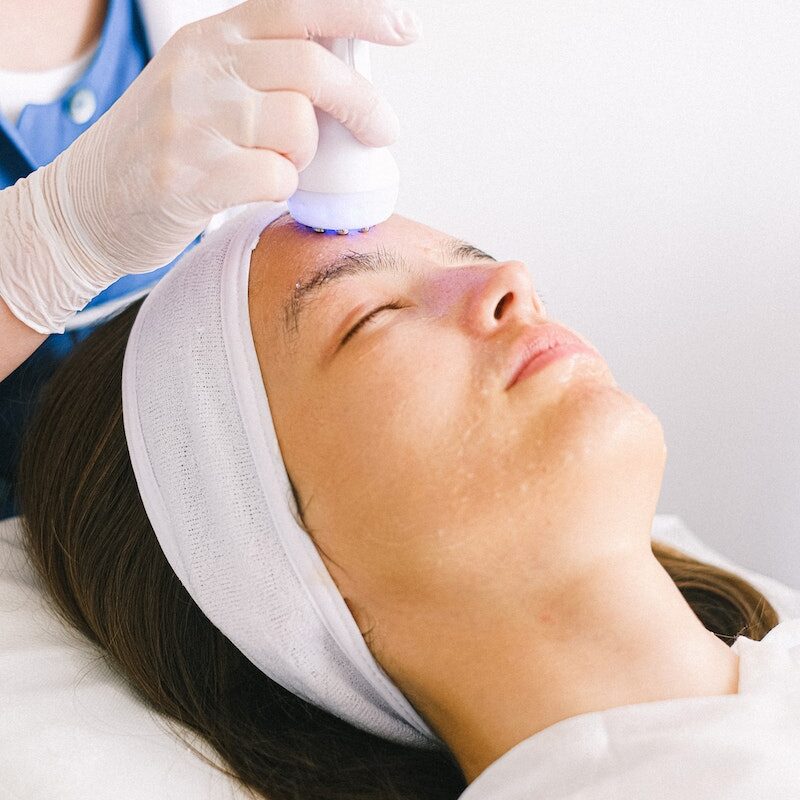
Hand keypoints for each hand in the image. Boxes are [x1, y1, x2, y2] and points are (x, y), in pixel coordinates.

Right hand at [0, 0, 419, 332]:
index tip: (405, 28)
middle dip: (361, 103)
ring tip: (278, 167)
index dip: (359, 13)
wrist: (88, 202)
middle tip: (382, 132)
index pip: (297, 6)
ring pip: (296, 127)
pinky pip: (274, 178)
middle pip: (309, 68)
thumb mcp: (204, 85)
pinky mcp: (187, 176)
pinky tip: (254, 190)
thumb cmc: (164, 147)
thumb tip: (348, 80)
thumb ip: (263, 73)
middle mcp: (201, 67)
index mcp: (211, 37)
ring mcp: (191, 120)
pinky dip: (281, 190)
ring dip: (304, 157)